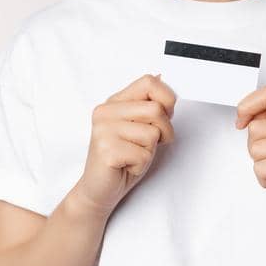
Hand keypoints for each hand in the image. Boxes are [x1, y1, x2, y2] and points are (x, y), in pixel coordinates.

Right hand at [70, 74, 177, 217]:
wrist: (98, 189)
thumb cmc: (122, 159)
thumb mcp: (139, 127)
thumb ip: (148, 105)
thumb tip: (160, 76)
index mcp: (114, 102)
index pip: (149, 82)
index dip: (167, 99)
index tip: (165, 116)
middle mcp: (106, 112)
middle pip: (155, 109)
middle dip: (164, 131)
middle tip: (150, 144)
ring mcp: (103, 130)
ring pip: (152, 133)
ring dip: (150, 151)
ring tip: (133, 155)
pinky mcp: (106, 150)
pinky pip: (143, 154)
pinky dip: (141, 165)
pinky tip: (127, 166)